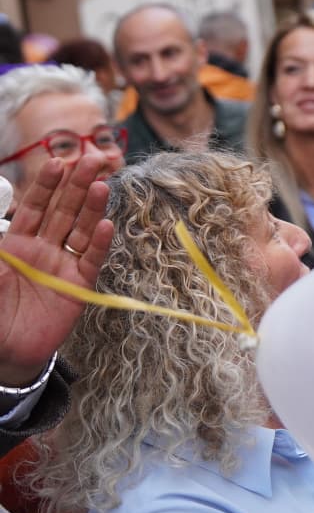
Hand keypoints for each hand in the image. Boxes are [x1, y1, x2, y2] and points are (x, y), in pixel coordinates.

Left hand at [0, 155, 113, 386]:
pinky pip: (90, 261)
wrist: (5, 352)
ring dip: (91, 208)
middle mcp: (43, 249)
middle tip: (92, 160)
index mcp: (16, 243)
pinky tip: (104, 225)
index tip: (56, 163)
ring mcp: (62, 266)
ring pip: (80, 230)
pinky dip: (98, 243)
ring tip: (101, 185)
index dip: (45, 185)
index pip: (34, 207)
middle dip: (76, 185)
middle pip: (63, 211)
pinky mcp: (78, 287)